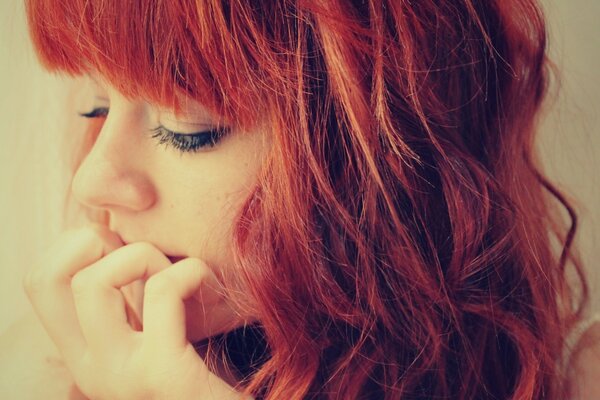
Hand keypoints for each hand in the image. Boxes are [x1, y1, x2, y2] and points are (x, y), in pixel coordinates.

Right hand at [23, 224, 246, 399]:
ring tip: (182, 278)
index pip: (40, 282)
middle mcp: (90, 368)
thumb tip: (113, 232)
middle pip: (44, 278)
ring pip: (92, 282)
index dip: (77, 244)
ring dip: (144, 256)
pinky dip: (190, 270)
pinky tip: (207, 283)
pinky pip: (161, 290)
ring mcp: (119, 376)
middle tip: (146, 259)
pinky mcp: (163, 374)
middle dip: (97, 242)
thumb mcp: (158, 325)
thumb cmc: (211, 367)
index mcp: (86, 354)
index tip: (127, 249)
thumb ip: (130, 295)